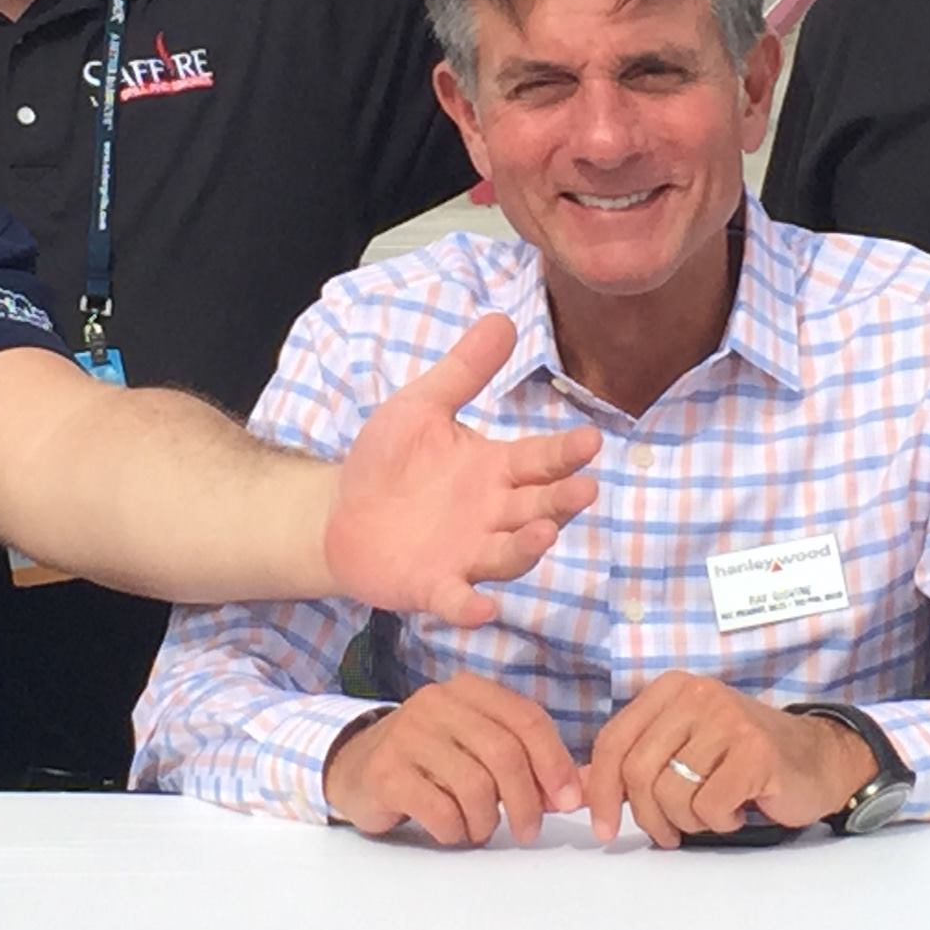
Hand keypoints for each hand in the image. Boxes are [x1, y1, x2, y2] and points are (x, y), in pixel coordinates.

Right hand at [324, 675, 583, 845]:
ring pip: (475, 785)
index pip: (527, 719)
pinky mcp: (385, 772)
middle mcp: (437, 702)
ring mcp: (407, 734)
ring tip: (480, 829)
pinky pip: (440, 809)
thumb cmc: (431, 762)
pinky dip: (456, 830)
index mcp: (468, 690)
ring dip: (488, 821)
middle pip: (505, 754)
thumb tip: (582, 792)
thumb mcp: (480, 750)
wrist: (354, 767)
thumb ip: (529, 764)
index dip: (555, 763)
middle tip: (529, 831)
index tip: (568, 802)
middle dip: (527, 801)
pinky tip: (451, 830)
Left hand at [325, 314, 599, 625]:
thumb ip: (464, 371)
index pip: (540, 460)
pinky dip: (469, 607)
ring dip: (527, 548)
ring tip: (543, 534)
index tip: (591, 442)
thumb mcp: (422, 406)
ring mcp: (466, 554)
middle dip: (562, 502)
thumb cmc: (388, 460)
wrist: (338, 512)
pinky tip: (482, 610)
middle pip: (537, 509)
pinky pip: (457, 599)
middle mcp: (492, 515)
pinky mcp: (433, 586)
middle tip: (585, 490)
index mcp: (494, 469)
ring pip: (508, 555)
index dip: (565, 454)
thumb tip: (503, 319)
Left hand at [583, 673, 875, 848]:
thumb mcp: (682, 748)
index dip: (600, 790)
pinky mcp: (755, 751)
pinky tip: (737, 810)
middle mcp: (697, 695)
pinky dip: (719, 822)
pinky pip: (709, 806)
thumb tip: (574, 787)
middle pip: (638, 772)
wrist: (819, 759)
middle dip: (646, 816)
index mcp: (670, 690)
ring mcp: (728, 720)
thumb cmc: (743, 760)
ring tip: (710, 814)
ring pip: (672, 793)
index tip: (603, 829)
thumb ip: (633, 762)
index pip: (613, 742)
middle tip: (666, 834)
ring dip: (687, 821)